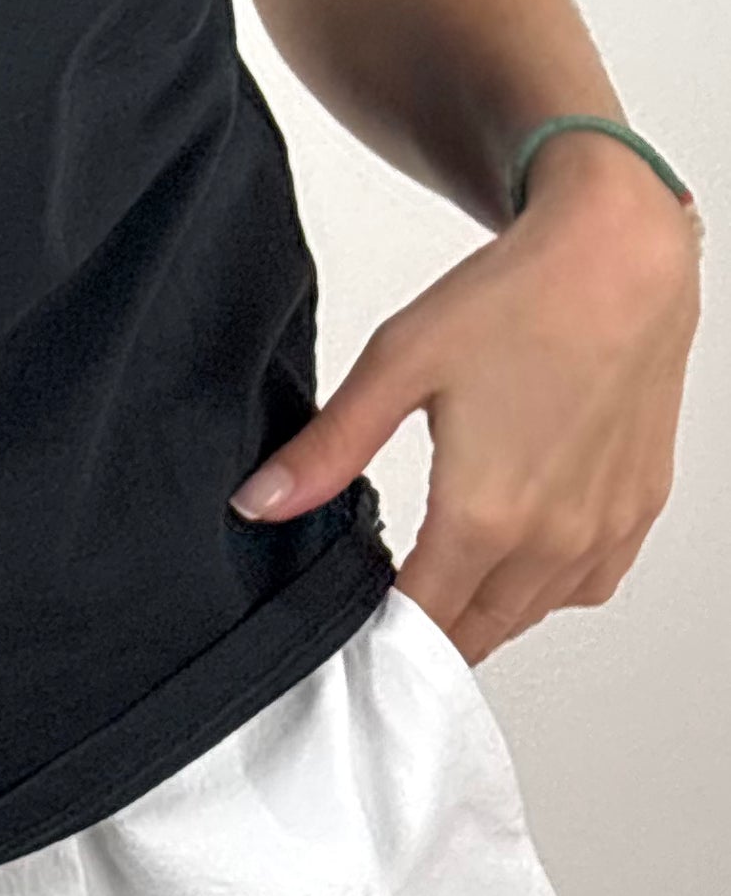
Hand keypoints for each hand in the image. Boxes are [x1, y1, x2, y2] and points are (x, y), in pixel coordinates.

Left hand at [227, 135, 703, 664]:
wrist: (620, 261)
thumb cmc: (516, 300)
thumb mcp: (398, 363)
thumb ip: (328, 449)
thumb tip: (259, 502)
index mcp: (484, 515)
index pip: (421, 622)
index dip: (379, 633)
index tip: (350, 626)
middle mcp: (551, 541)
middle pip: (477, 632)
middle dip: (428, 632)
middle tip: (387, 607)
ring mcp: (602, 532)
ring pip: (532, 615)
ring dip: (486, 610)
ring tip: (442, 575)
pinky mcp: (637, 513)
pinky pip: (587, 586)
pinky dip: (547, 585)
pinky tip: (518, 548)